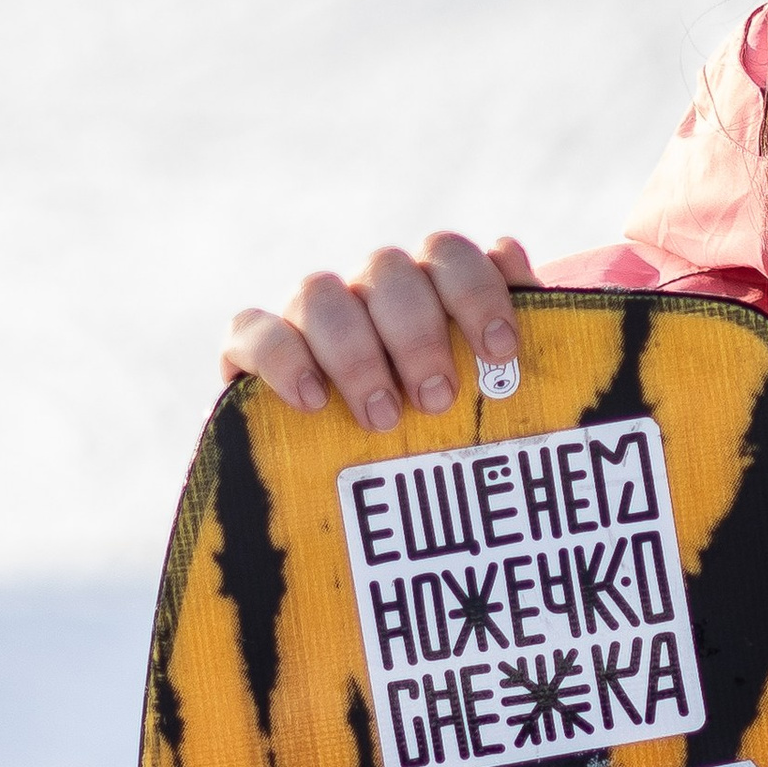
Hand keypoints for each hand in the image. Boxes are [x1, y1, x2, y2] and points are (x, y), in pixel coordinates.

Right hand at [224, 235, 534, 427]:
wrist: (370, 515)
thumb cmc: (448, 441)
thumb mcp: (493, 396)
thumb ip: (517, 325)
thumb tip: (509, 251)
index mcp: (427, 289)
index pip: (447, 253)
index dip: (476, 291)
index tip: (500, 352)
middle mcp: (365, 292)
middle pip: (386, 268)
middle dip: (417, 333)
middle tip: (437, 400)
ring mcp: (307, 318)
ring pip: (319, 293)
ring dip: (355, 352)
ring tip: (382, 418)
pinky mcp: (250, 353)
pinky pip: (251, 329)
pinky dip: (281, 357)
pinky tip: (310, 402)